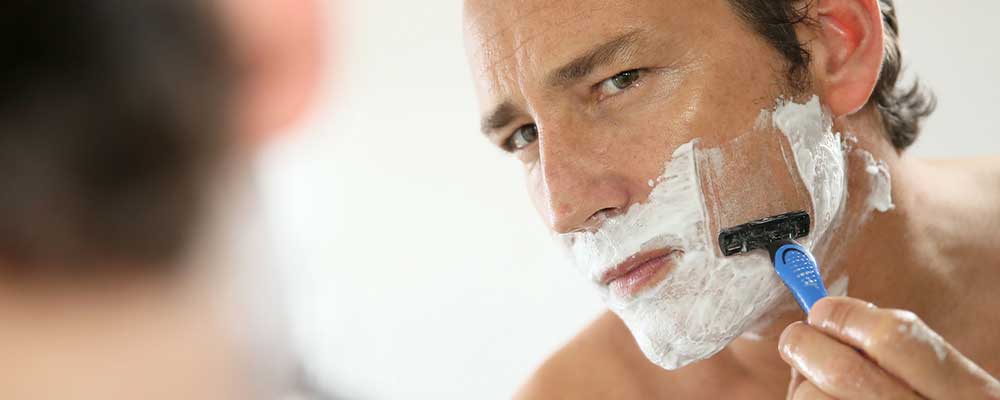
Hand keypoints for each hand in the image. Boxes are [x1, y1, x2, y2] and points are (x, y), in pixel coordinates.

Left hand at [779, 296, 999, 398]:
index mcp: (969, 395)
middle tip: (796, 339)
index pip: (895, 338)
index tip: (823, 311)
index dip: (846, 316)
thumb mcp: (952, 389)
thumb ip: (903, 356)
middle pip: (843, 372)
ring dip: (803, 388)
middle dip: (806, 345)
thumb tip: (830, 321)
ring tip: (815, 386)